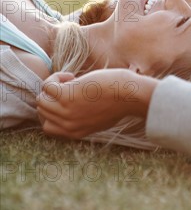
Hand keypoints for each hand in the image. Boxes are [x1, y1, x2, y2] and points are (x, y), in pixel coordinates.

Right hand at [36, 69, 156, 138]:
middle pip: (43, 110)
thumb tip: (70, 101)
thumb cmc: (119, 100)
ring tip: (72, 81)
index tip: (69, 98)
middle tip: (73, 87)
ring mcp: (66, 111)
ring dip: (54, 86)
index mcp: (74, 132)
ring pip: (41, 99)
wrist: (130, 95)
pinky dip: (56, 77)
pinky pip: (47, 85)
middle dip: (54, 95)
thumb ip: (82, 116)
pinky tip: (72, 76)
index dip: (54, 109)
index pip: (48, 126)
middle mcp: (67, 125)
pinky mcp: (67, 95)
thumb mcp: (98, 117)